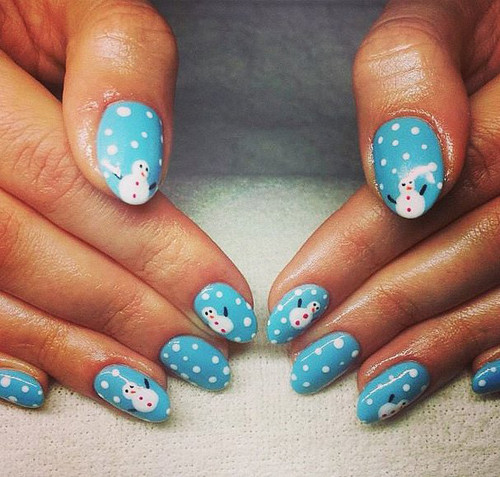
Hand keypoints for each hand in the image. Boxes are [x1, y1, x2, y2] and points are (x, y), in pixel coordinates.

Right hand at [0, 0, 256, 419]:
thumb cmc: (35, 4)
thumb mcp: (78, 2)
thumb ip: (115, 61)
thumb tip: (129, 165)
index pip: (66, 185)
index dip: (151, 253)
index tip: (223, 304)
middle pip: (22, 251)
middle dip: (120, 314)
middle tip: (199, 357)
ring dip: (68, 350)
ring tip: (146, 388)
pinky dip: (0, 351)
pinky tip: (47, 382)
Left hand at [267, 0, 499, 422]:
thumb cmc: (481, 13)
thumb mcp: (447, 9)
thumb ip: (413, 69)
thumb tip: (406, 170)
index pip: (440, 188)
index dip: (364, 252)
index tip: (299, 305)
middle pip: (471, 249)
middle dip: (389, 312)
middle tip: (317, 359)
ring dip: (438, 346)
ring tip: (373, 389)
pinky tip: (467, 375)